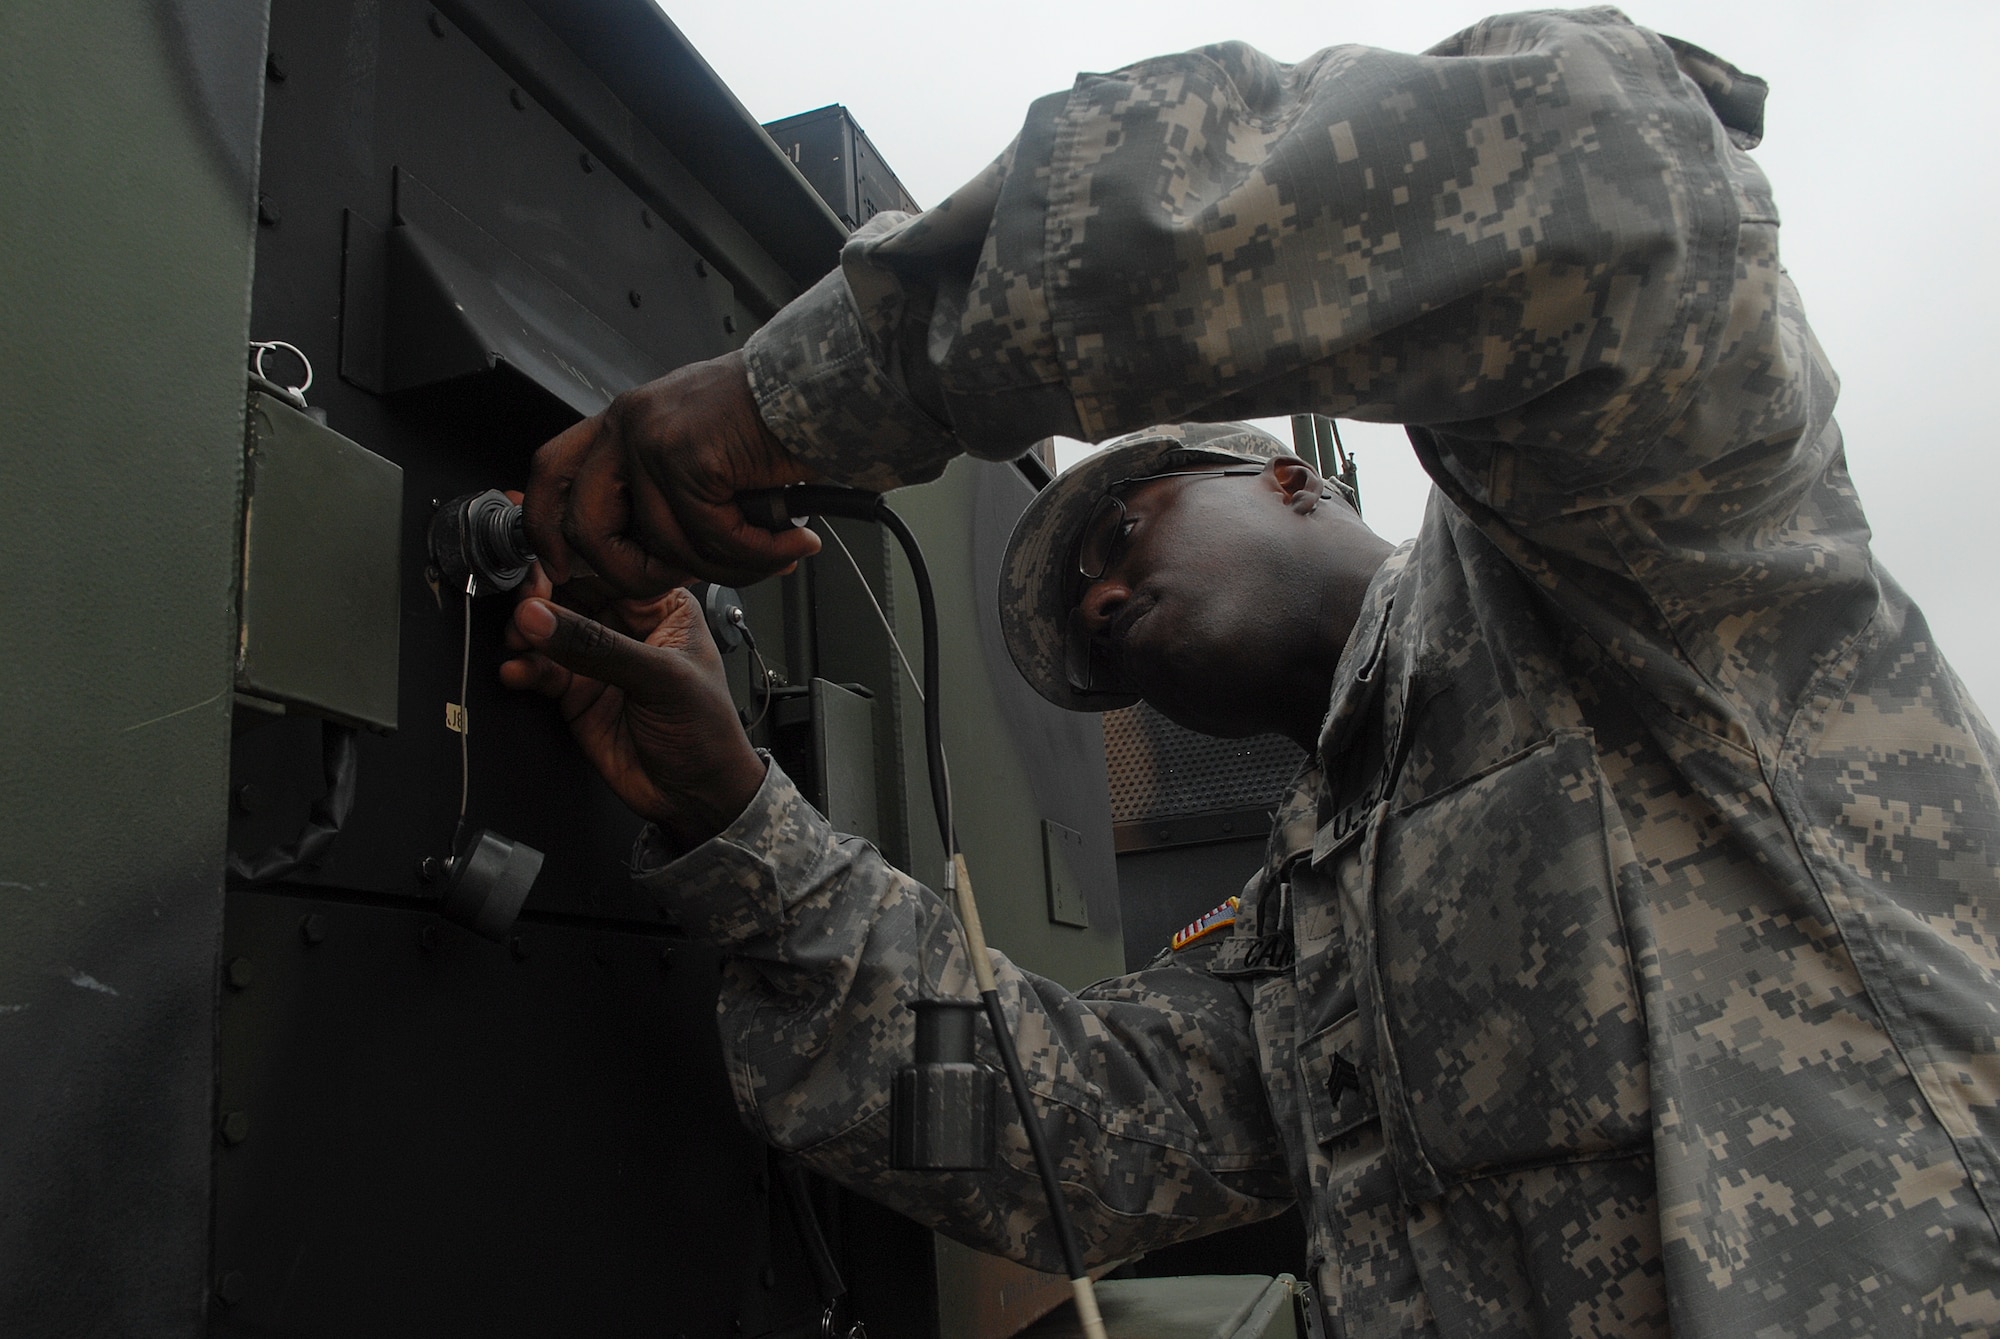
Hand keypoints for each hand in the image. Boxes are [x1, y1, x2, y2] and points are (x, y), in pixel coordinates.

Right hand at [500, 565, 765, 849]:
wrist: (694, 797)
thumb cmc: (706, 733)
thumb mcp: (660, 680)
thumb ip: (598, 647)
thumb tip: (541, 616)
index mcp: (661, 607)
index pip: (608, 572)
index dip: (571, 567)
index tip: (539, 573)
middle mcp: (626, 626)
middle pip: (570, 594)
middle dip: (538, 598)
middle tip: (520, 609)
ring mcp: (597, 659)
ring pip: (548, 629)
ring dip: (525, 632)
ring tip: (517, 642)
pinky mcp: (574, 692)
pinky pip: (540, 669)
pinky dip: (523, 668)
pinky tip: (517, 671)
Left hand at [523, 351, 822, 595]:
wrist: (825, 383)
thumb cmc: (777, 415)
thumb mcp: (700, 444)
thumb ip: (666, 488)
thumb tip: (654, 552)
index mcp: (625, 421)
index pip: (550, 473)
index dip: (547, 529)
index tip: (566, 567)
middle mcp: (629, 424)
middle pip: (585, 527)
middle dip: (631, 574)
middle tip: (681, 581)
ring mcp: (654, 441)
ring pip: (665, 545)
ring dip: (726, 566)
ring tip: (770, 553)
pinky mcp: (691, 459)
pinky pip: (713, 537)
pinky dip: (756, 552)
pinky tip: (787, 541)